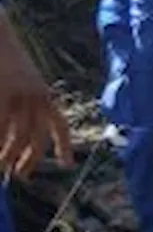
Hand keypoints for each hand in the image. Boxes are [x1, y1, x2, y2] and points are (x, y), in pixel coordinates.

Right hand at [0, 25, 72, 178]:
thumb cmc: (4, 56)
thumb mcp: (21, 79)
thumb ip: (24, 99)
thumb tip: (16, 121)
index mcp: (44, 93)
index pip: (59, 124)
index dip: (64, 145)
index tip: (67, 164)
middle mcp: (37, 97)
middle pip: (37, 137)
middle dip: (30, 159)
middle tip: (21, 176)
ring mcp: (18, 96)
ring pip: (17, 136)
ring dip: (8, 156)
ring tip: (2, 168)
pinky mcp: (2, 95)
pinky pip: (1, 126)